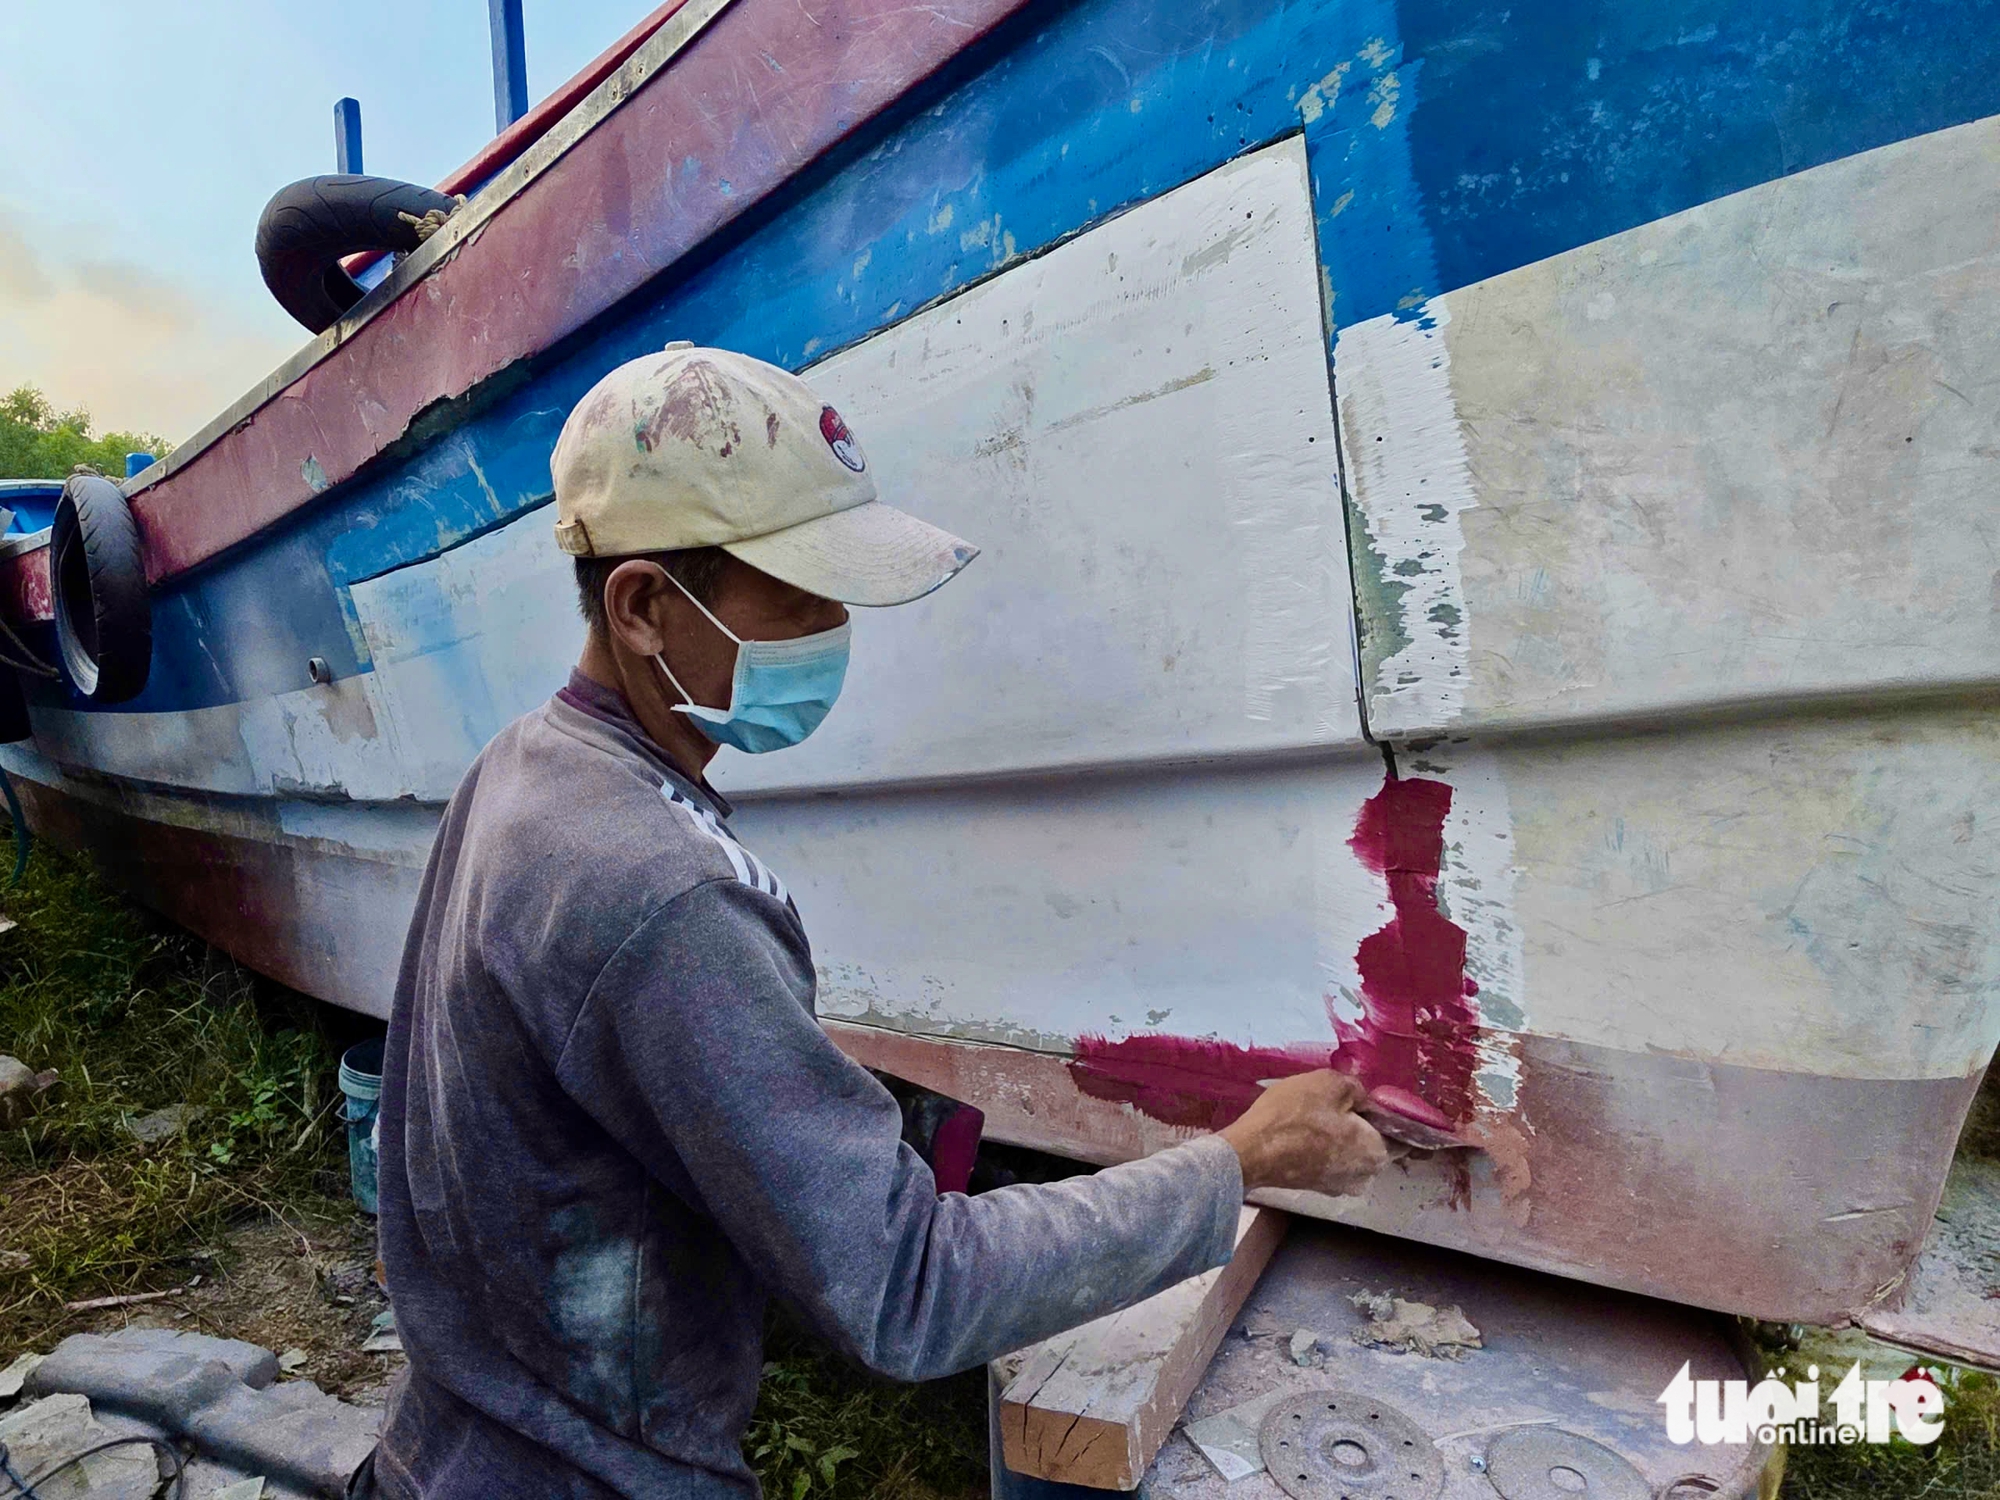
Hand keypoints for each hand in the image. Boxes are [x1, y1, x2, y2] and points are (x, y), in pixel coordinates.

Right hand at [1218, 1071, 1389, 1196]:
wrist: (1250, 1151)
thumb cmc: (1293, 1116)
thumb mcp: (1330, 1082)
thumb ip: (1358, 1088)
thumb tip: (1363, 1098)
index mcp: (1377, 1152)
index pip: (1401, 1135)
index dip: (1387, 1113)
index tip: (1368, 1100)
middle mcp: (1365, 1176)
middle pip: (1373, 1143)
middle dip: (1360, 1125)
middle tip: (1334, 1103)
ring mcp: (1339, 1187)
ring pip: (1350, 1153)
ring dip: (1339, 1137)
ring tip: (1314, 1117)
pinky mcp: (1317, 1187)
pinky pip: (1331, 1162)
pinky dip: (1323, 1148)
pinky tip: (1303, 1133)